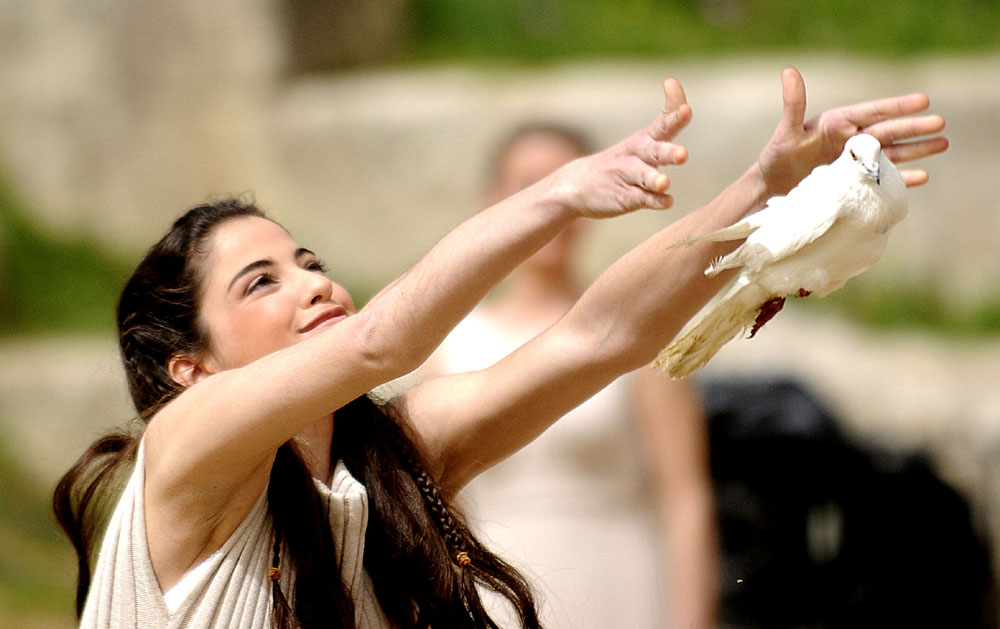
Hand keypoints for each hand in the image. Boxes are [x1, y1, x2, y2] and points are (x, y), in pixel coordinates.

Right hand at [552, 77, 691, 217]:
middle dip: (669, 152)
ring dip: (655, 179)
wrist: (575, 185)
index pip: (663, 123)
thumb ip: (665, 122)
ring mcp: (629, 177)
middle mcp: (637, 155)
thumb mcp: (641, 140)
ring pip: (644, 177)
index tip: (686, 109)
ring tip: (664, 183)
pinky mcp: (624, 198)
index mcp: (644, 139)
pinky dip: (654, 201)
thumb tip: (678, 89)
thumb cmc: (619, 160)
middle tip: (683, 155)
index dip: (675, 115)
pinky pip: (641, 199)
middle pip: (655, 151)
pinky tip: (666, 202)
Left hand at [759, 67, 948, 194]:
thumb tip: (789, 71)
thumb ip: (793, 104)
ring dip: (917, 150)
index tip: (923, 100)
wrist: (773, 190)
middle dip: (915, 128)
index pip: (873, 112)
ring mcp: (855, 163)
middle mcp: (851, 141)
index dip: (897, 107)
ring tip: (943, 144)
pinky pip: (883, 180)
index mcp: (839, 124)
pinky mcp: (855, 183)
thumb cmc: (777, 159)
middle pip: (888, 132)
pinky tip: (922, 176)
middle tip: (941, 123)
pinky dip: (901, 179)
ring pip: (892, 153)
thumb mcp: (785, 133)